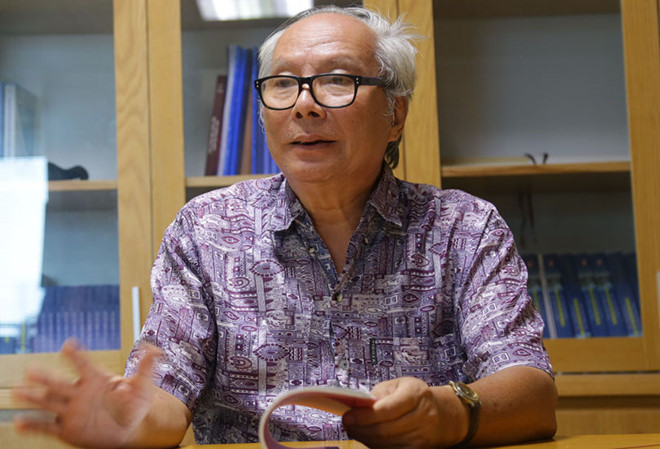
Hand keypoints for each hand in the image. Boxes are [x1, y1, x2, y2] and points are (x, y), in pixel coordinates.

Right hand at [12, 339, 160, 448]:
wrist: (128, 429)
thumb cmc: (134, 405)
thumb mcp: (143, 386)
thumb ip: (146, 367)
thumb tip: (153, 348)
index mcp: (96, 379)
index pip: (84, 364)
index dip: (76, 355)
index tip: (68, 344)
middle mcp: (79, 392)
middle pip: (60, 382)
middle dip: (46, 376)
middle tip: (31, 369)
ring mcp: (71, 410)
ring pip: (49, 402)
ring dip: (33, 397)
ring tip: (17, 390)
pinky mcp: (66, 429)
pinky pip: (46, 426)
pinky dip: (33, 424)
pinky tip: (19, 420)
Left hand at [342, 377, 465, 448]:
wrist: (443, 413)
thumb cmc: (416, 395)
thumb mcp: (399, 385)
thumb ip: (379, 394)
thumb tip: (357, 407)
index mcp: (416, 394)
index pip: (387, 409)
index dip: (364, 416)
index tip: (348, 416)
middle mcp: (423, 416)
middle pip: (385, 429)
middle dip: (360, 429)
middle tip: (347, 424)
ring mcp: (422, 435)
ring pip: (386, 443)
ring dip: (366, 439)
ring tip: (354, 431)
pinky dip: (377, 446)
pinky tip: (368, 438)